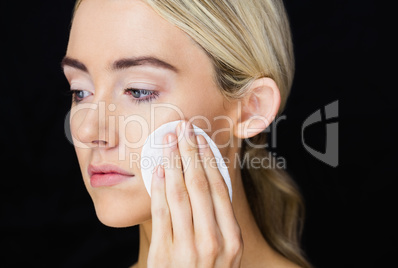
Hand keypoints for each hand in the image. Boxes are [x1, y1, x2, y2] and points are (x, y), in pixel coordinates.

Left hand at [148, 120, 242, 266]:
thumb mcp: (224, 251)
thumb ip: (218, 219)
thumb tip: (208, 178)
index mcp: (232, 238)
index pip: (221, 188)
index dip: (209, 159)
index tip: (201, 138)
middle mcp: (214, 242)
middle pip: (201, 185)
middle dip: (191, 152)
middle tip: (184, 128)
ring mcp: (189, 249)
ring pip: (180, 194)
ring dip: (173, 163)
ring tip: (169, 141)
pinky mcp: (165, 255)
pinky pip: (162, 213)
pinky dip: (159, 189)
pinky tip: (158, 170)